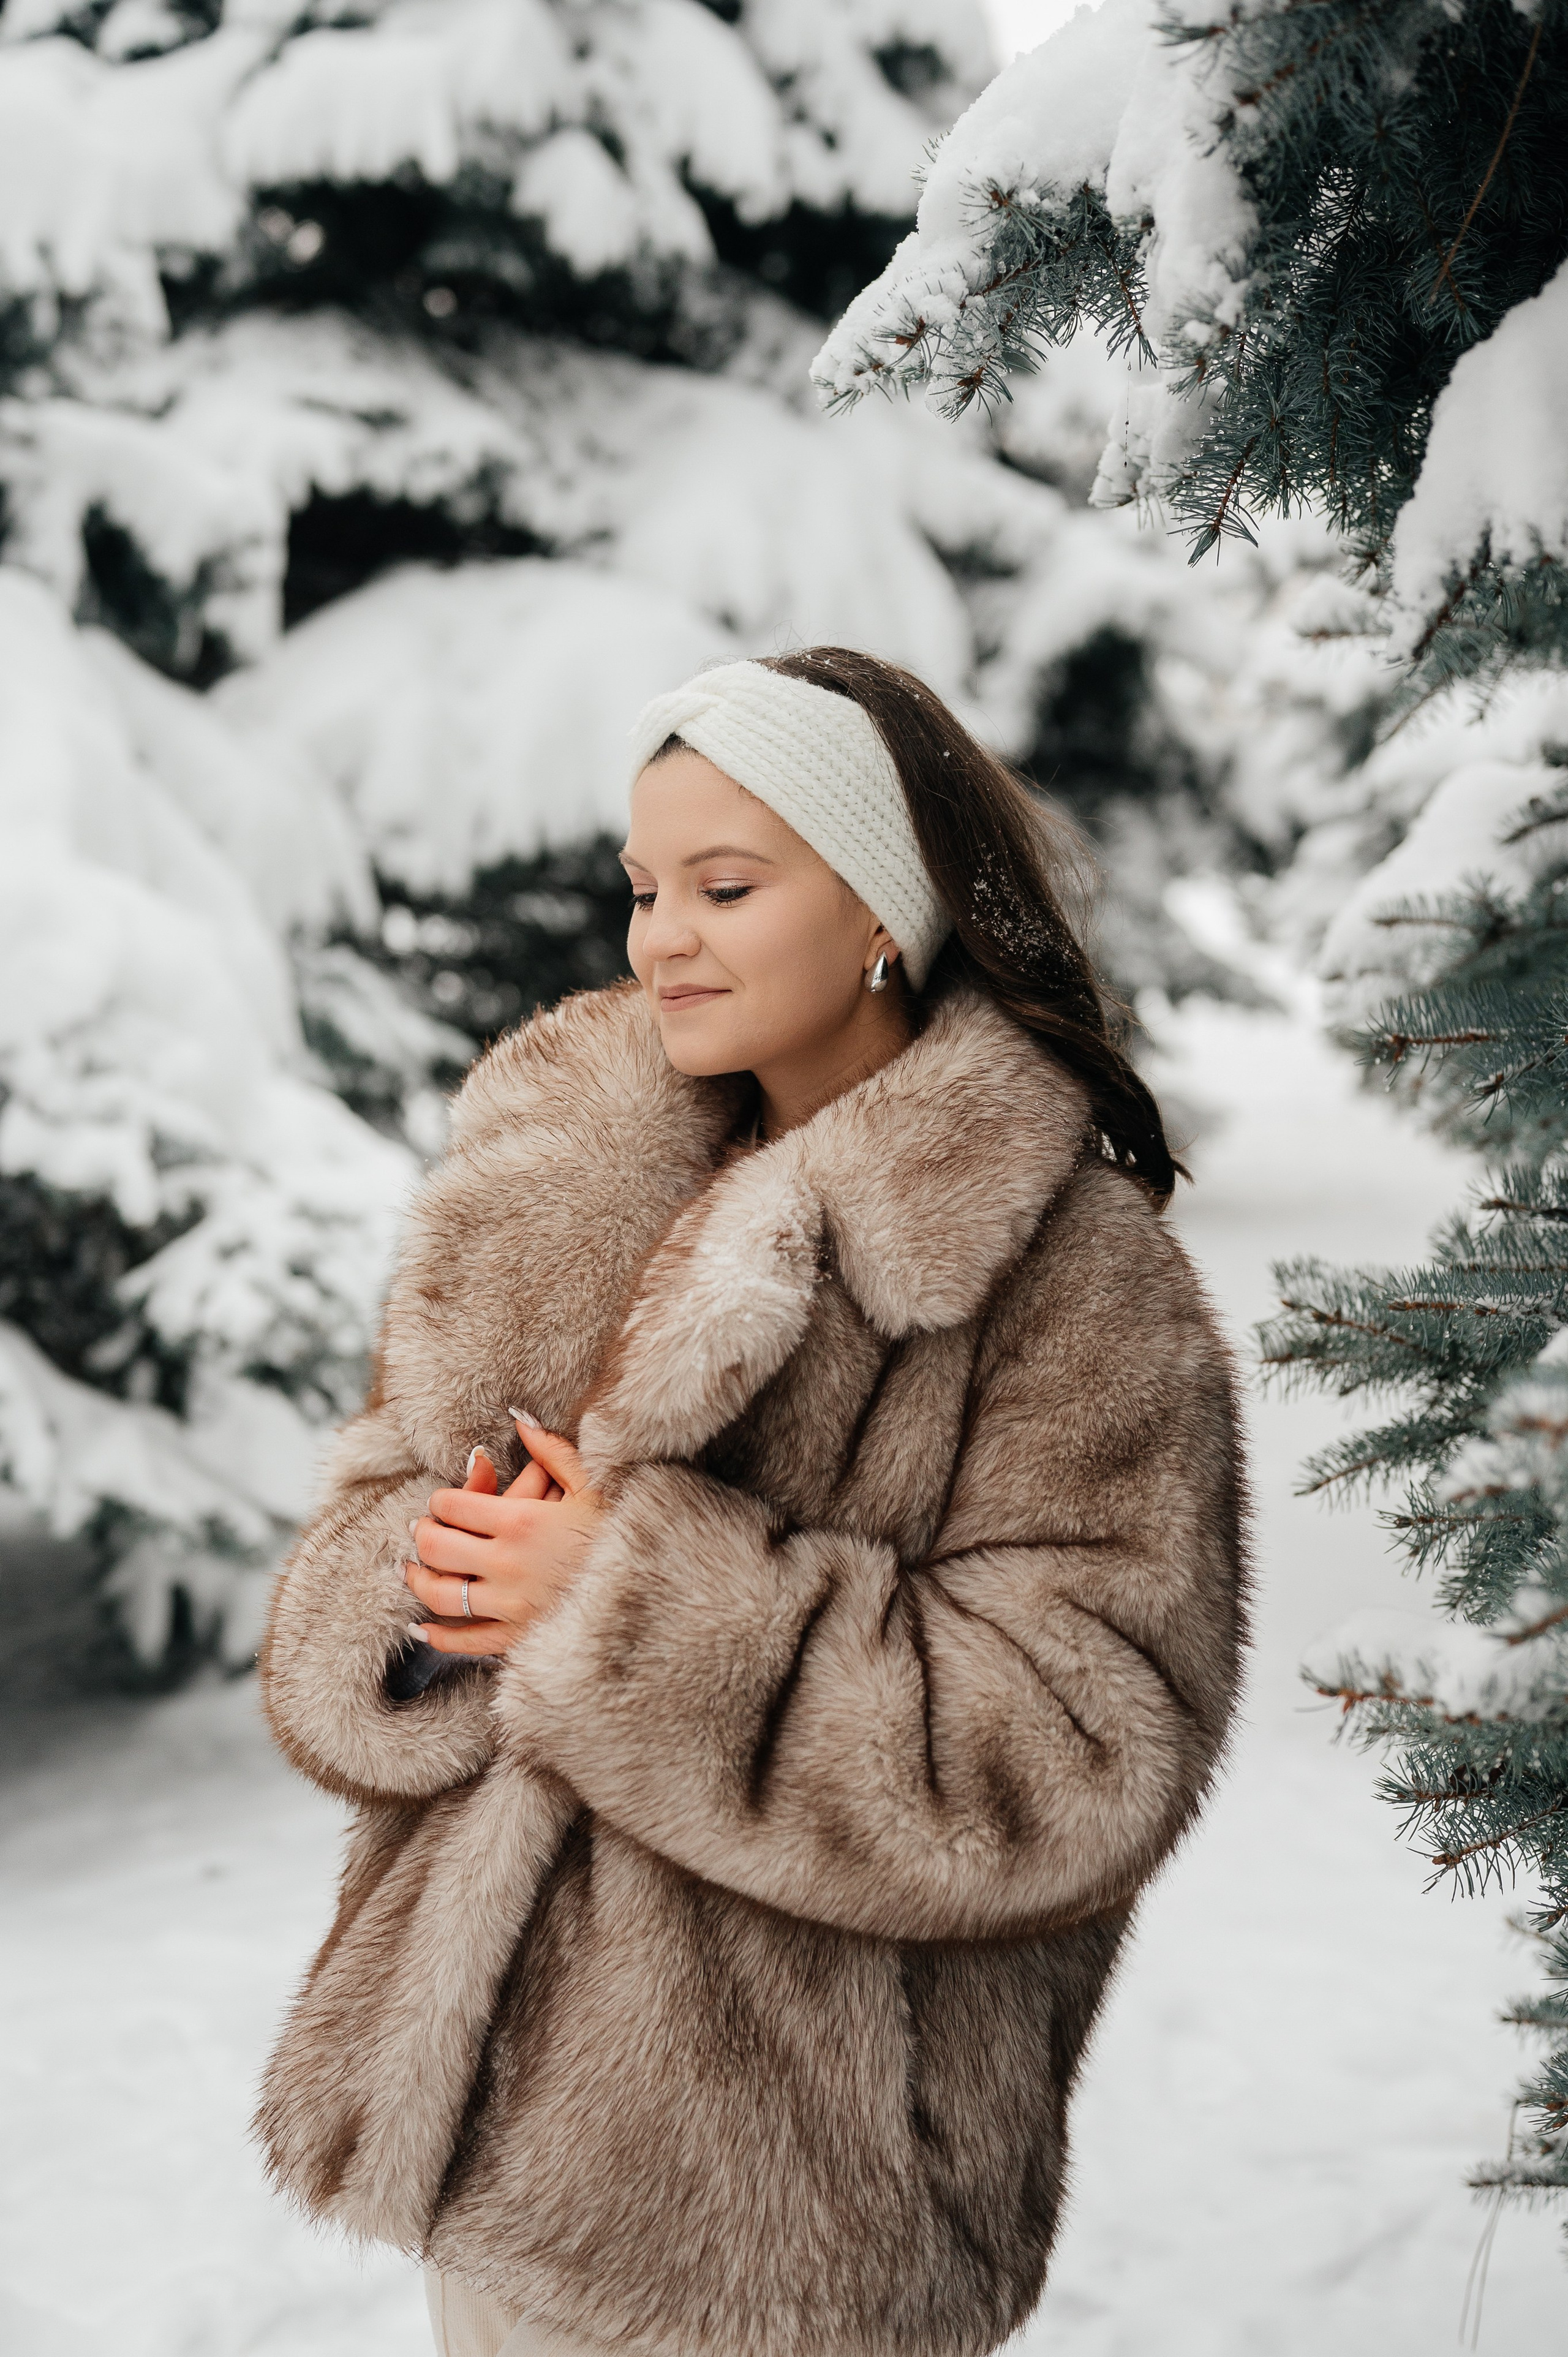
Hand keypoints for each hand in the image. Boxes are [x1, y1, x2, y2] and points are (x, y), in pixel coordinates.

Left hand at [404, 1414, 602, 1655]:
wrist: (657, 1589)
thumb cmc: (625, 1533)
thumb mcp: (594, 1485)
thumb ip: (553, 1451)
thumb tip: (520, 1418)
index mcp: (522, 1522)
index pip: (454, 1506)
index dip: (440, 1501)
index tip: (441, 1501)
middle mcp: (507, 1564)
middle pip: (437, 1547)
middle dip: (422, 1534)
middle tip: (419, 1529)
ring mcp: (510, 1606)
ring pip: (441, 1594)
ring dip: (418, 1581)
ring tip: (410, 1570)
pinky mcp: (518, 1639)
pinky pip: (466, 1642)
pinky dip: (440, 1636)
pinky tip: (424, 1629)